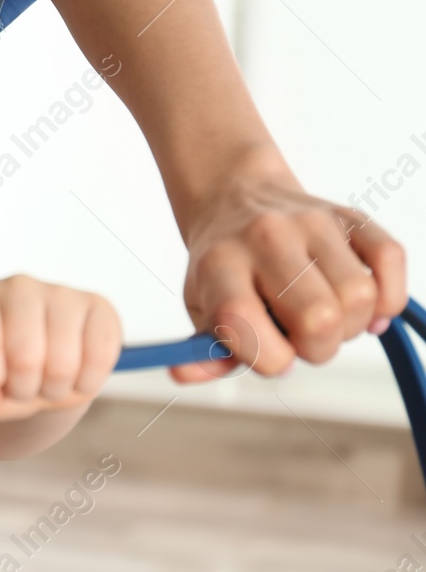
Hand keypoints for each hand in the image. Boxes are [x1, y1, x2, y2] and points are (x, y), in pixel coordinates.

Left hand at [0, 275, 121, 424]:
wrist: (31, 368)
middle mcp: (19, 286)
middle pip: (24, 357)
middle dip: (22, 390)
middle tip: (20, 387)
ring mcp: (62, 293)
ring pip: (63, 364)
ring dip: (53, 391)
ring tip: (43, 382)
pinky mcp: (99, 307)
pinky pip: (100, 359)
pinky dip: (86, 384)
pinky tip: (73, 377)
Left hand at [172, 163, 407, 383]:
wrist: (233, 198)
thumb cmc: (222, 267)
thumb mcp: (202, 305)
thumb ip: (204, 350)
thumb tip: (181, 374)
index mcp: (218, 263)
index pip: (244, 322)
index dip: (269, 359)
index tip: (273, 356)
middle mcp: (265, 236)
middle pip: (318, 318)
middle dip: (319, 350)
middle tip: (303, 340)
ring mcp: (311, 221)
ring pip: (359, 295)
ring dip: (352, 326)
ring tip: (327, 318)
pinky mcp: (349, 215)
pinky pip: (390, 260)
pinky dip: (388, 298)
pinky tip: (365, 308)